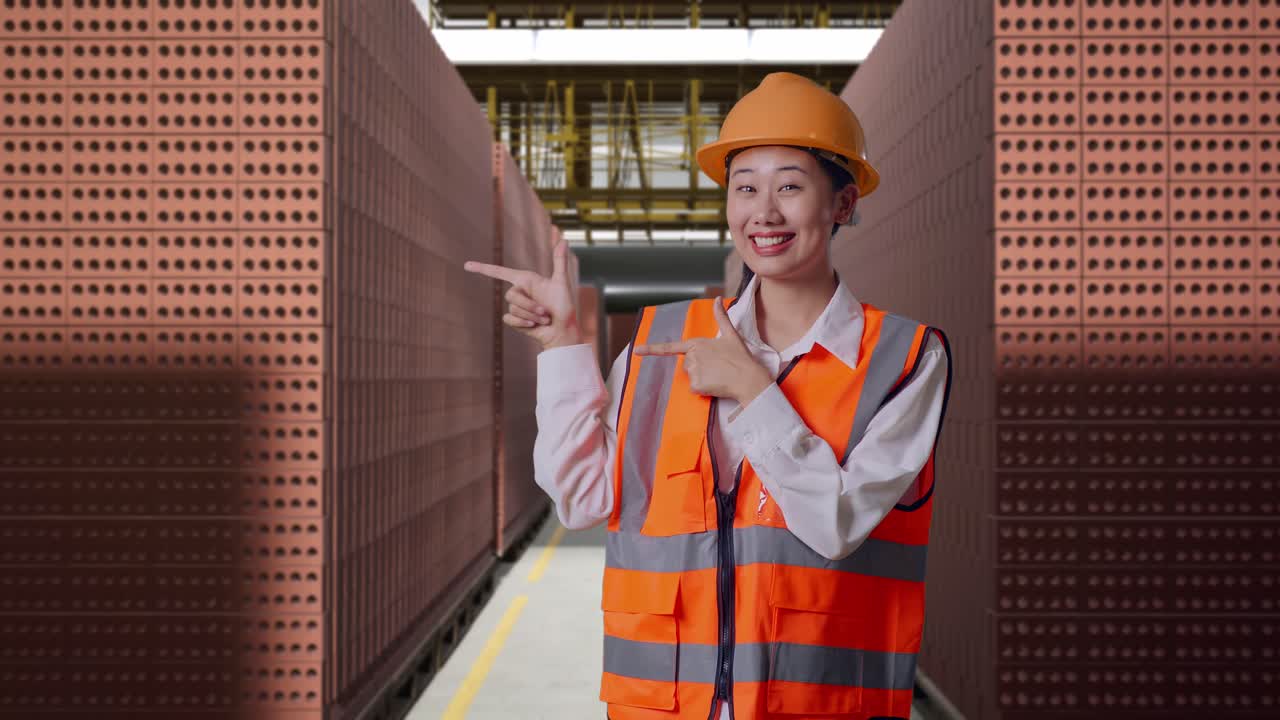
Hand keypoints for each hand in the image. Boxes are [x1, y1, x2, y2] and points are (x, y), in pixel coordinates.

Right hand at [463, 236, 580, 349]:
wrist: (563, 330)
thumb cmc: (564, 306)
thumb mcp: (561, 282)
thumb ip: (560, 261)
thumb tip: (564, 240)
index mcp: (526, 280)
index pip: (500, 272)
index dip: (483, 268)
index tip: (467, 265)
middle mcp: (519, 291)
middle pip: (510, 295)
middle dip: (529, 305)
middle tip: (545, 312)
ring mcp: (516, 306)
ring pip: (513, 308)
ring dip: (531, 315)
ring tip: (544, 319)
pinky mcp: (515, 320)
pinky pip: (510, 319)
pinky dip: (523, 323)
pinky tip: (534, 326)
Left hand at [634, 297, 772, 404]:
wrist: (749, 378)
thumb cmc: (741, 357)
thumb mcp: (732, 335)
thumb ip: (722, 317)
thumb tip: (718, 299)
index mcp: (697, 343)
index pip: (670, 348)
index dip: (651, 349)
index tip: (636, 351)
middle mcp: (692, 356)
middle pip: (687, 364)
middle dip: (699, 367)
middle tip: (718, 367)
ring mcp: (693, 371)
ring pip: (691, 377)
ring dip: (702, 378)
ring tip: (719, 375)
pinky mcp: (696, 385)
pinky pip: (695, 389)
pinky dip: (704, 389)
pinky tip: (716, 384)